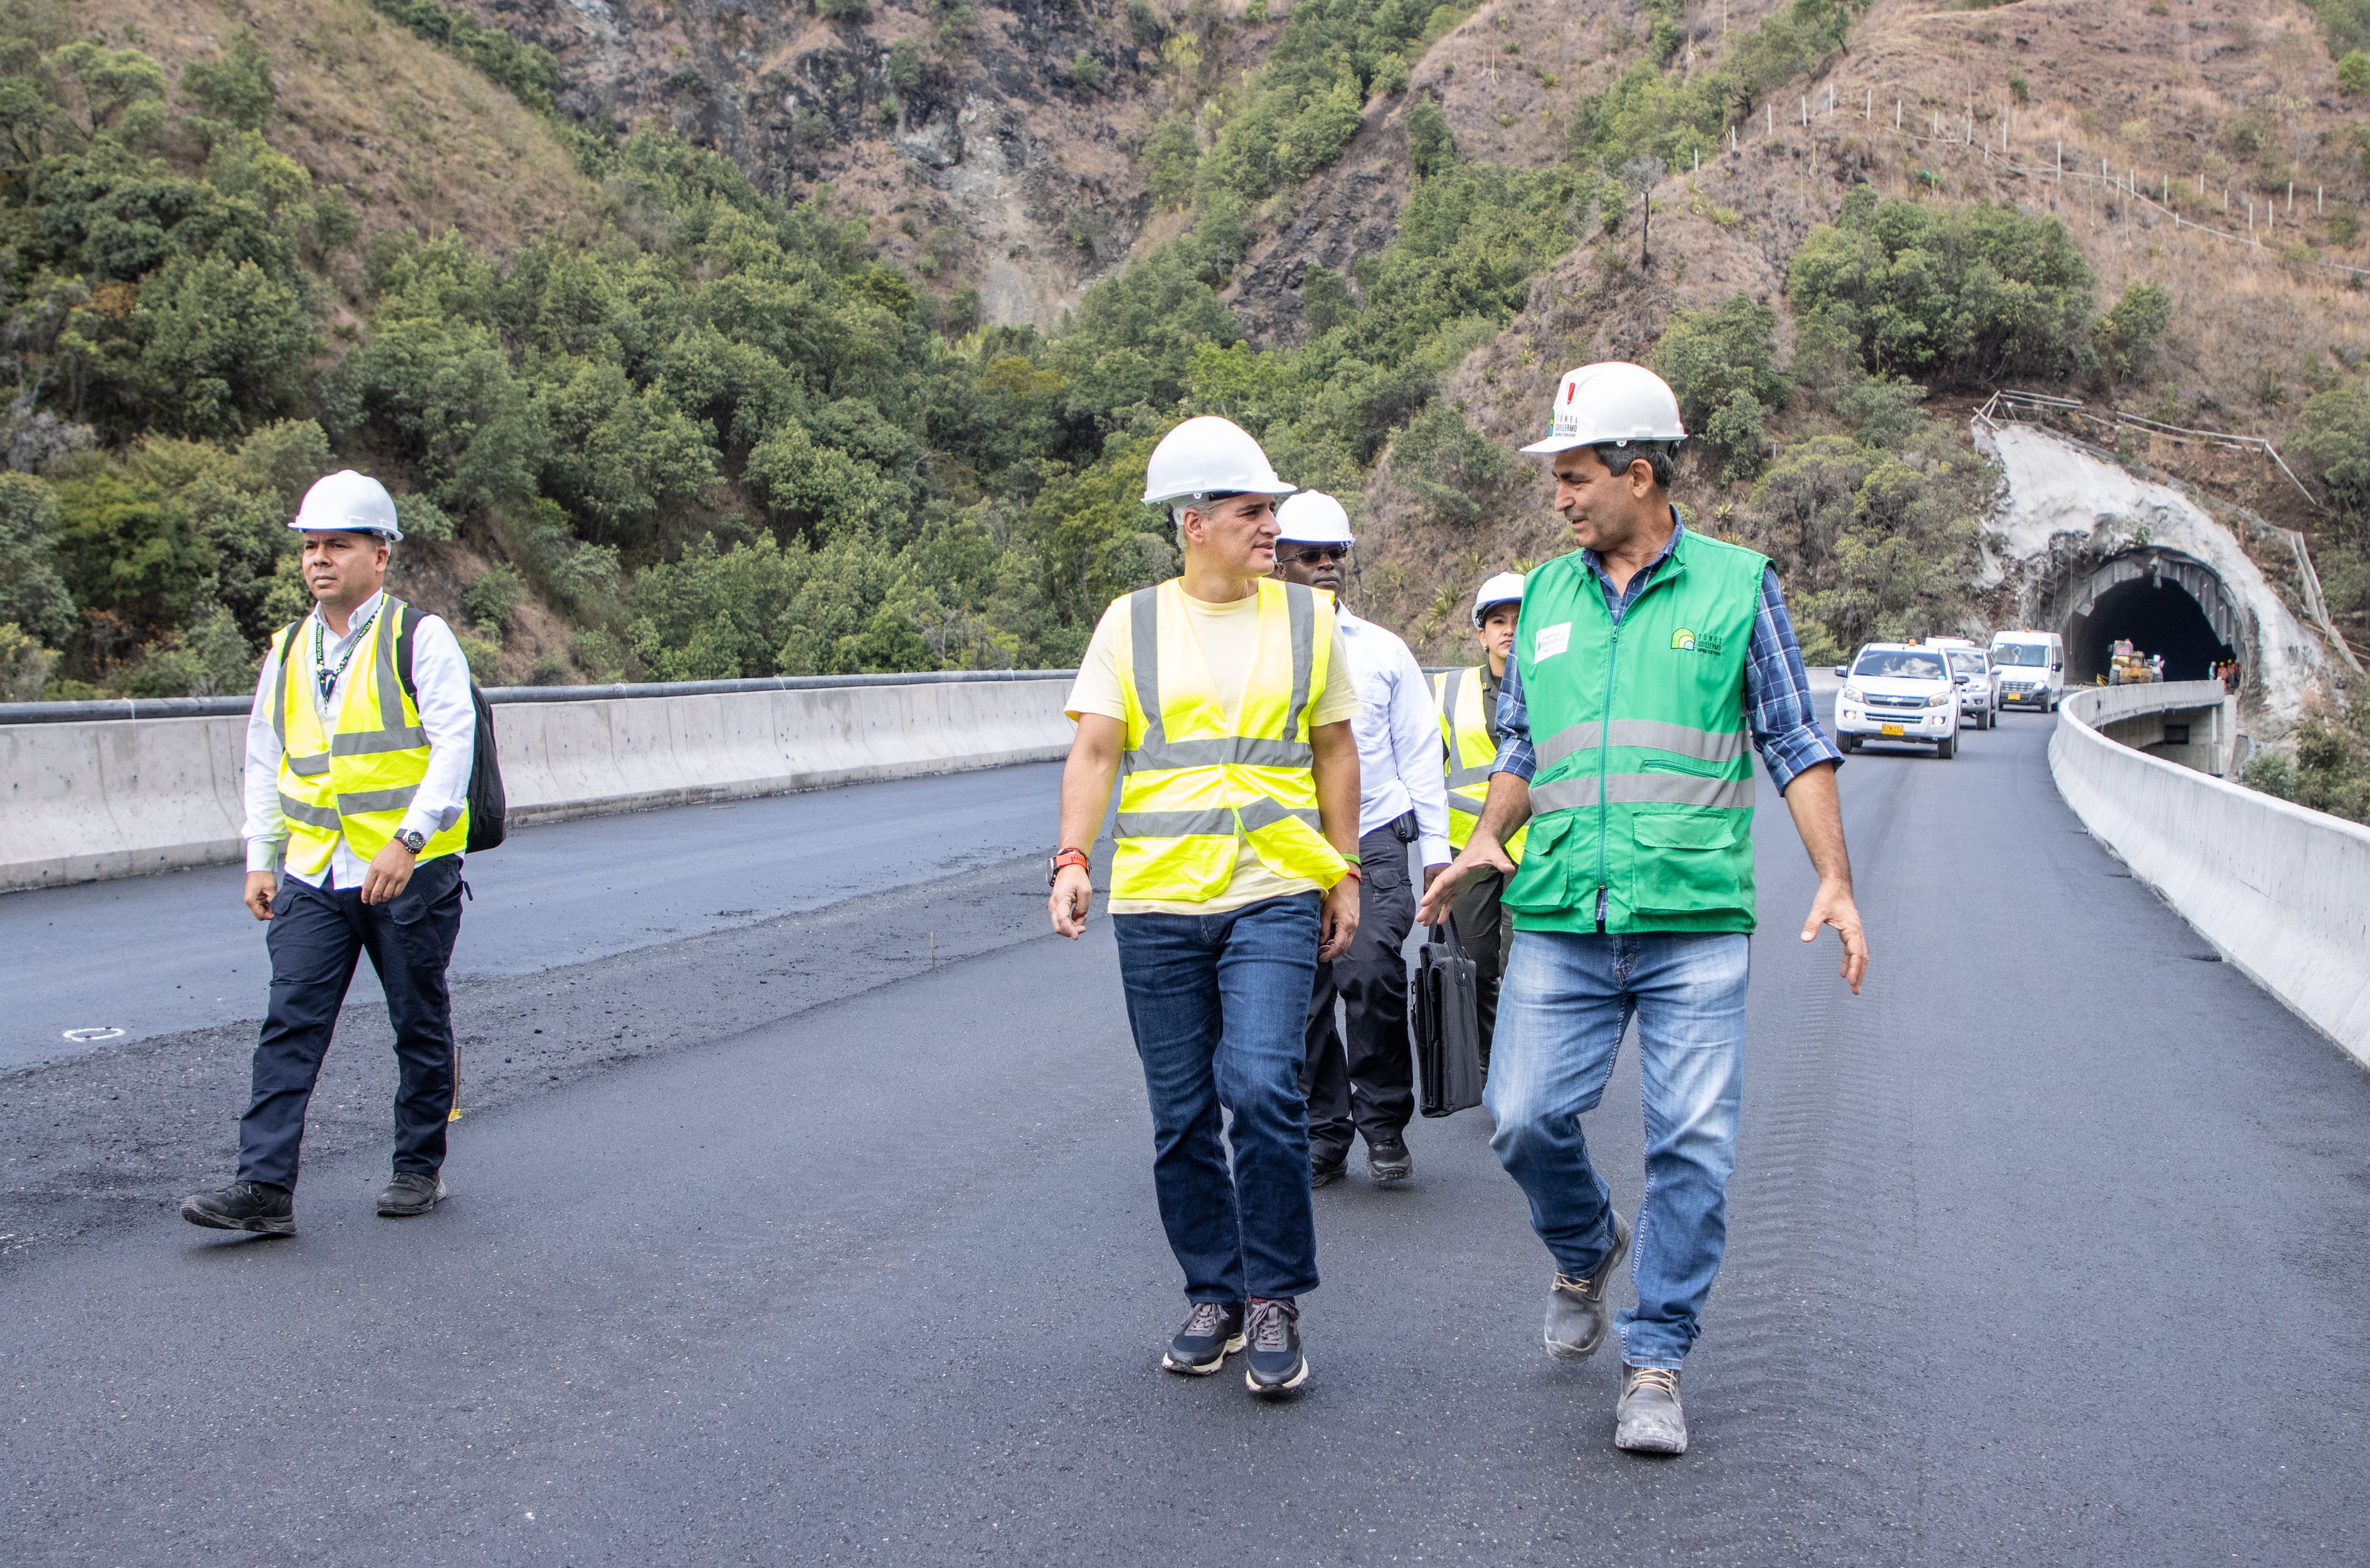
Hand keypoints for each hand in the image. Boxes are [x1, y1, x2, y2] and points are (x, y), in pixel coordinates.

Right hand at [243, 871, 277, 921]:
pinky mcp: (254, 898)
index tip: (279, 912)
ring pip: (261, 910)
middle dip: (269, 913)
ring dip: (268, 908)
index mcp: (251, 901)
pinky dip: (267, 904)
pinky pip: (261, 905)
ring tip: (274, 900)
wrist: (259, 868)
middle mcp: (249, 902)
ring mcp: (251, 900)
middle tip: (277, 906)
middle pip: (260, 915)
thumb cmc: (264, 877)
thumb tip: (277, 910)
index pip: (261, 915)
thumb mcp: (271, 889)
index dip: (271, 916)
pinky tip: (272, 898)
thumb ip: (273, 901)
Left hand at [360, 839, 417, 904]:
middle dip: (373, 900)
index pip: (368, 887)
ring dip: (382, 899)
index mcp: (375, 869)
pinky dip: (392, 896)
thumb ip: (370, 874)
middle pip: (376, 893)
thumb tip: (365, 887)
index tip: (365, 900)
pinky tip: (390, 894)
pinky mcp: (404, 879)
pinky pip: (397, 892)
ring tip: (381, 899)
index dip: (365, 896)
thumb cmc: (387, 853)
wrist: (403, 847)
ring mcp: (395, 877)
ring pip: (386, 895)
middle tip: (372, 902)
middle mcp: (384, 874)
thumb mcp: (375, 861)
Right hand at [1049, 864, 1092, 938]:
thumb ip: (1082, 908)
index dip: (1069, 930)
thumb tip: (1077, 919)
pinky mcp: (1056, 908)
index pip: (1062, 920)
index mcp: (1061, 899)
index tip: (1076, 937)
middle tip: (1084, 927)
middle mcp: (1054, 905)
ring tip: (1083, 916)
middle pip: (1058, 927)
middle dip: (1071, 931)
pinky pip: (1061, 920)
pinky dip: (1070, 923)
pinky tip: (1079, 915)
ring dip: (1072, 926)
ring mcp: (1053, 907)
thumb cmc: (1077, 879)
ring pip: (1059, 925)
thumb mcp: (1086, 892)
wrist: (1068, 869)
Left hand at [1319, 875, 1359, 961]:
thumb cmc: (1336, 895)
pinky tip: (1330, 940)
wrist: (1348, 884)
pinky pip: (1347, 937)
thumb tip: (1320, 942)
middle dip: (1333, 953)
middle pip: (1345, 948)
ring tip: (1323, 947)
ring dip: (1336, 948)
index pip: (1339, 946)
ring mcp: (1355, 925)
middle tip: (1320, 954)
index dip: (1330, 954)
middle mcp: (1353, 927)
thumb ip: (1324, 928)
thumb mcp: (1326, 911)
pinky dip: (1339, 942)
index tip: (1321, 957)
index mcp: (1346, 924)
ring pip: (1347, 944)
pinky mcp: (1354, 923)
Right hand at [1416, 836, 1513, 926]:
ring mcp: (1454, 882)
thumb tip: (1509, 867)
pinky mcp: (1458, 886)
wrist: (1485, 843)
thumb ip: (1500, 862)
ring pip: (1440, 898)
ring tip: (1425, 923)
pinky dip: (1444, 910)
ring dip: (1433, 910)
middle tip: (1420, 919)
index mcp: (1456, 869)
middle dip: (1428, 906)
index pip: (1441, 882)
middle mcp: (1452, 877)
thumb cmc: (1486, 847)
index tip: (1424, 903)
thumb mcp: (1494, 854)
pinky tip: (1440, 920)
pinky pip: (1449, 900)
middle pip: (1437, 893)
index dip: (1432, 893)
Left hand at [1801, 876, 1867, 994]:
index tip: (1849, 981)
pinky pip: (1852, 950)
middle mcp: (1857, 932)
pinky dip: (1848, 961)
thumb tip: (1805, 939)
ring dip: (1856, 970)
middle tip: (1855, 991)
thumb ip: (1812, 924)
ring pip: (1859, 955)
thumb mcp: (1818, 910)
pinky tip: (1842, 972)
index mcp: (1852, 929)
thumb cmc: (1829, 896)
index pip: (1856, 952)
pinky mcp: (1849, 932)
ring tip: (1853, 987)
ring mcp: (1854, 932)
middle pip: (1862, 957)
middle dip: (1859, 974)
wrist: (1837, 885)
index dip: (1854, 967)